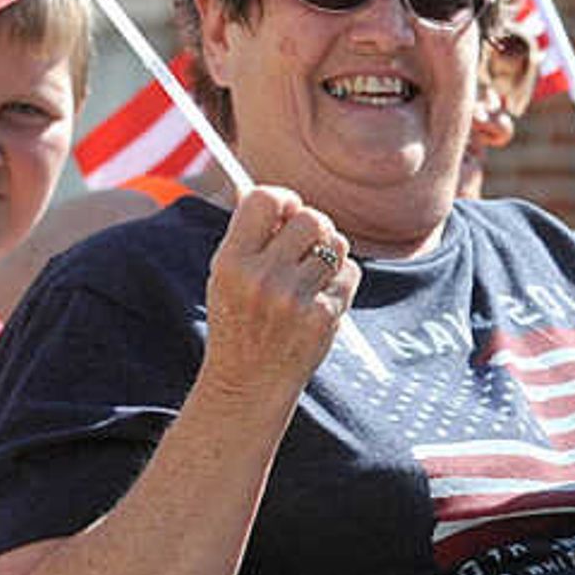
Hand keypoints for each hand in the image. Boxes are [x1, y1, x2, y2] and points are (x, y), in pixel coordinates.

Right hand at [199, 186, 356, 396]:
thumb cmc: (238, 321)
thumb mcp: (225, 277)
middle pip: (312, 218)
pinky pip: (350, 272)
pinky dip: (340, 280)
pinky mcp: (324, 316)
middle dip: (313, 228)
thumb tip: (267, 190)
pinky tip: (318, 299)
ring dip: (328, 253)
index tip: (286, 213)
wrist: (247, 384)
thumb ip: (248, 234)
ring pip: (337, 243)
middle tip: (302, 248)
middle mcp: (262, 278)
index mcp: (231, 262)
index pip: (267, 199)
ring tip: (308, 276)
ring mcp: (295, 299)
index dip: (284, 200)